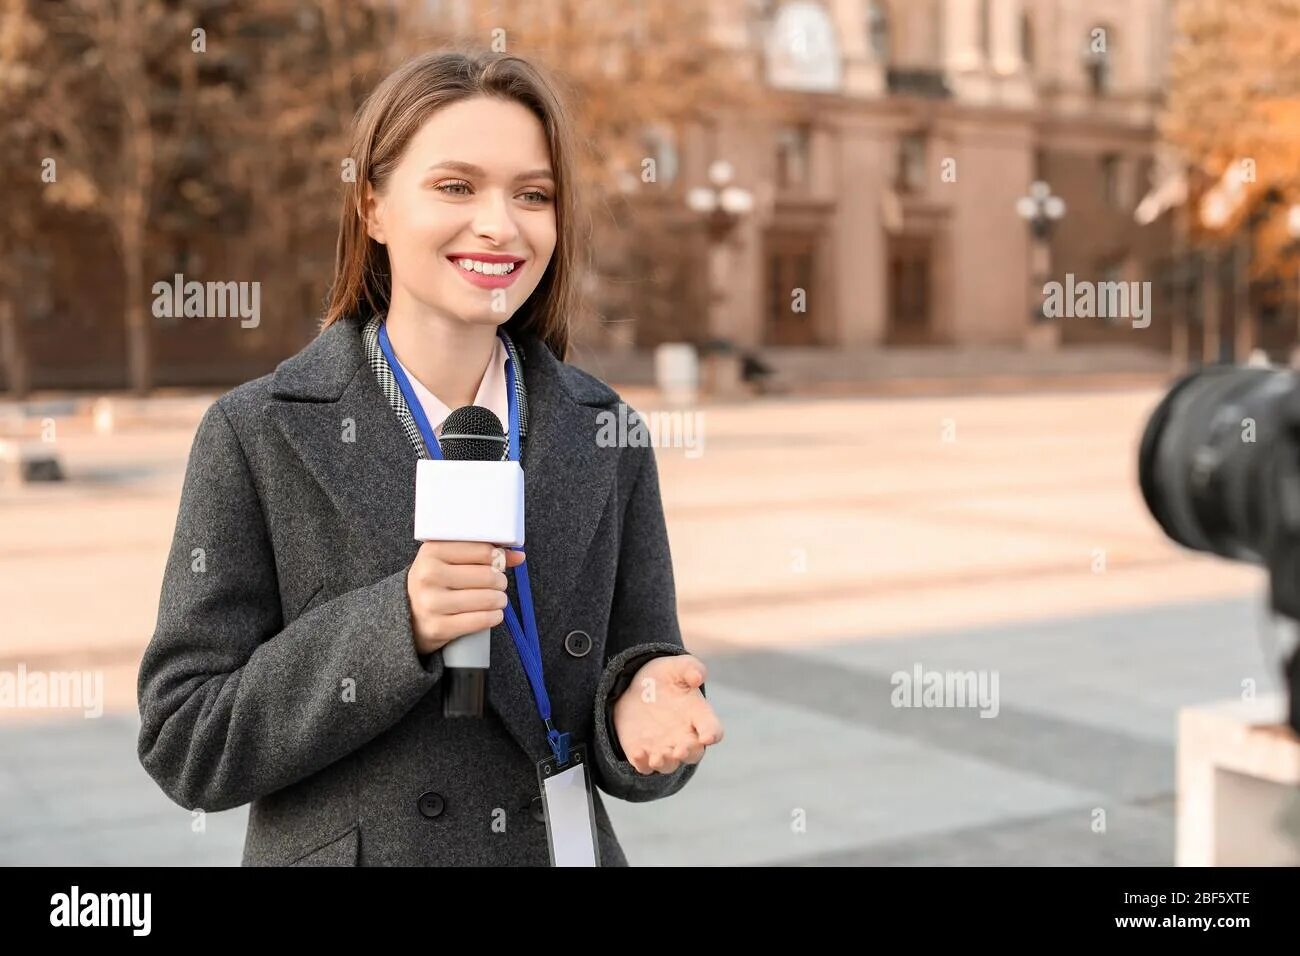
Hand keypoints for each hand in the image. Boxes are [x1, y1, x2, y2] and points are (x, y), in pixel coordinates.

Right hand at [406, 542, 523, 654]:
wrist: (407, 616)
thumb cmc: (434, 583)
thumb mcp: (448, 561)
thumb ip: (482, 553)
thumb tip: (518, 556)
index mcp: (431, 552)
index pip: (482, 550)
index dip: (498, 557)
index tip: (498, 563)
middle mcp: (428, 575)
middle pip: (488, 576)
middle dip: (500, 581)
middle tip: (498, 584)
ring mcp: (432, 603)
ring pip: (488, 599)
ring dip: (500, 600)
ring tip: (497, 599)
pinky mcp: (438, 627)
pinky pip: (480, 620)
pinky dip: (494, 617)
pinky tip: (494, 614)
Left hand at [612, 654, 723, 774]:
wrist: (636, 686)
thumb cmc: (665, 677)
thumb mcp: (677, 666)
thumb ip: (691, 668)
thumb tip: (697, 677)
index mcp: (699, 717)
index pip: (712, 729)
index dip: (712, 734)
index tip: (707, 736)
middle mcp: (685, 737)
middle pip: (693, 754)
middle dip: (687, 754)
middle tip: (679, 750)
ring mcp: (664, 748)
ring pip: (669, 765)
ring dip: (665, 763)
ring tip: (657, 758)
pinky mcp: (643, 753)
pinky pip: (644, 765)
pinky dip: (641, 763)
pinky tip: (636, 753)